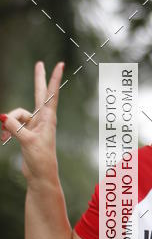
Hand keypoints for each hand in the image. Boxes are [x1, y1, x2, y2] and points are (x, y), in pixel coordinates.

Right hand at [0, 61, 64, 181]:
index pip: (51, 94)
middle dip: (38, 79)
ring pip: (16, 115)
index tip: (60, 64)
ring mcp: (34, 125)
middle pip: (39, 94)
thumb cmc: (40, 159)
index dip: (54, 78)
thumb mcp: (27, 142)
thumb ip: (15, 127)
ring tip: (4, 138)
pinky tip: (3, 139)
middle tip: (39, 63)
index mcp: (48, 118)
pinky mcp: (26, 132)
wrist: (40, 175)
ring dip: (7, 124)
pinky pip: (11, 124)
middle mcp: (42, 119)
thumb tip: (2, 117)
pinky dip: (6, 130)